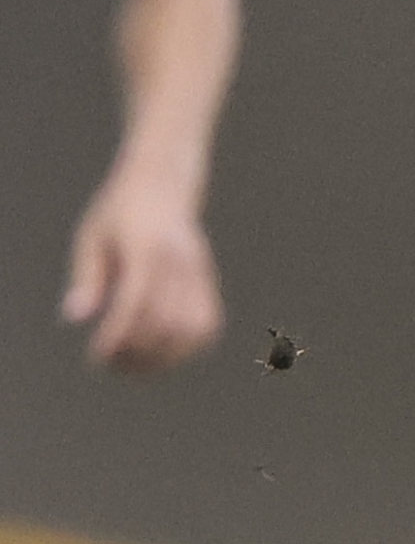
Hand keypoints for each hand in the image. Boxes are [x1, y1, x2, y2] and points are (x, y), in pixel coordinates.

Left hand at [64, 168, 223, 372]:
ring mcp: (199, 271)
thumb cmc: (121, 210)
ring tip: (135, 363)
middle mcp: (179, 260)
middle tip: (110, 363)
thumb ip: (88, 277)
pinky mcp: (209, 280)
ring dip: (165, 357)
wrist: (165, 180)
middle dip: (137, 354)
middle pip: (166, 322)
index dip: (117, 336)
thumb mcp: (92, 235)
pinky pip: (207, 324)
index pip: (136, 302)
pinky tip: (160, 351)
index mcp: (147, 246)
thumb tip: (76, 319)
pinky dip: (187, 347)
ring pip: (193, 329)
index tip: (96, 357)